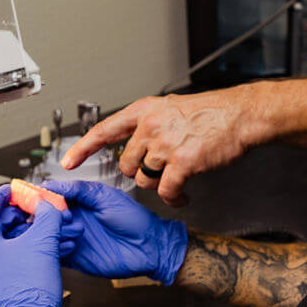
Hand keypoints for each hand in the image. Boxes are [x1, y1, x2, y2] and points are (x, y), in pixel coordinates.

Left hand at [0, 185, 63, 306]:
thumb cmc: (28, 295)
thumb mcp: (43, 244)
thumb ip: (47, 216)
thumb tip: (48, 207)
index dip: (7, 194)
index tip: (17, 190)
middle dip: (22, 220)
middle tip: (38, 215)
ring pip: (0, 251)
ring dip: (24, 241)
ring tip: (46, 240)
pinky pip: (0, 270)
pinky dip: (18, 260)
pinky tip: (37, 261)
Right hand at [52, 178, 188, 284]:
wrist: (149, 247)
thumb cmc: (134, 220)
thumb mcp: (106, 197)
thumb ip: (79, 189)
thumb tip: (53, 184)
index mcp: (79, 203)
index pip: (50, 198)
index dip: (40, 197)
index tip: (34, 196)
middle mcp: (73, 220)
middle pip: (43, 218)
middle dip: (41, 216)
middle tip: (48, 215)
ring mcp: (73, 239)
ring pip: (46, 236)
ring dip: (49, 232)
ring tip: (65, 229)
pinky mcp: (75, 258)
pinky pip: (55, 254)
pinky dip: (54, 250)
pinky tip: (67, 244)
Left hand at [60, 88, 269, 205]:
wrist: (239, 116)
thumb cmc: (211, 113)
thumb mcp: (171, 108)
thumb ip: (149, 124)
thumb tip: (136, 141)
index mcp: (144, 111)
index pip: (104, 130)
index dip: (83, 148)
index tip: (68, 162)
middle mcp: (150, 126)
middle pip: (126, 163)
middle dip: (140, 173)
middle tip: (159, 172)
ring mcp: (165, 145)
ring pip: (145, 179)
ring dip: (160, 185)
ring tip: (177, 182)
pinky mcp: (182, 163)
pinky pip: (166, 191)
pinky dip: (174, 197)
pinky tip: (182, 195)